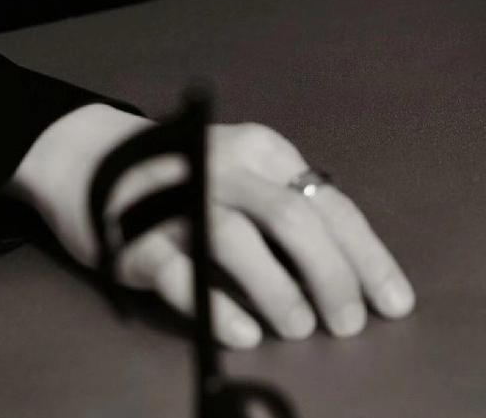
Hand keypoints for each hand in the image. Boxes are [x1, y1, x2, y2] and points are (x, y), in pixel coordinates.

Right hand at [8, 103, 414, 348]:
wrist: (91, 160)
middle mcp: (225, 167)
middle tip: (347, 324)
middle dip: (329, 273)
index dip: (366, 255)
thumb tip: (353, 277)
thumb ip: (292, 214)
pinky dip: (216, 304)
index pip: (328, 203)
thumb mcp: (248, 179)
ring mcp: (179, 199)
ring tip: (300, 327)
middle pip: (290, 217)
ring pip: (237, 239)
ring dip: (276, 287)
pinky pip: (181, 271)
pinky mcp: (137, 236)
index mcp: (264, 152)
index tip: (394, 302)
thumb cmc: (191, 180)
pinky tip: (243, 333)